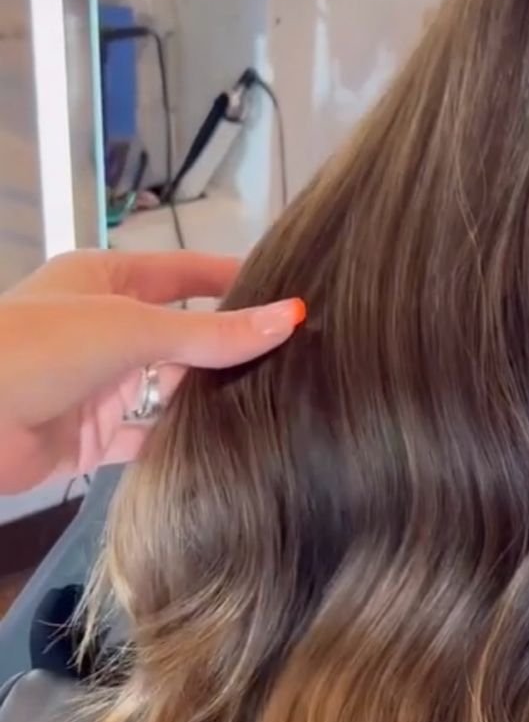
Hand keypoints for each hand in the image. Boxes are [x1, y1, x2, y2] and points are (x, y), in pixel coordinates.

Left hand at [0, 250, 303, 494]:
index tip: (289, 292)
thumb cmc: (40, 349)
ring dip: (207, 396)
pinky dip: (178, 444)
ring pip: (166, 389)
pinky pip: (144, 440)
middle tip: (296, 356)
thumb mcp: (131, 329)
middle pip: (179, 334)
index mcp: (104, 281)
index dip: (232, 279)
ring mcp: (95, 385)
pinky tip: (225, 448)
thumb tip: (292, 317)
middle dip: (228, 344)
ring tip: (277, 402)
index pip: (182, 273)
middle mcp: (102, 328)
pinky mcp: (88, 438)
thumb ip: (211, 333)